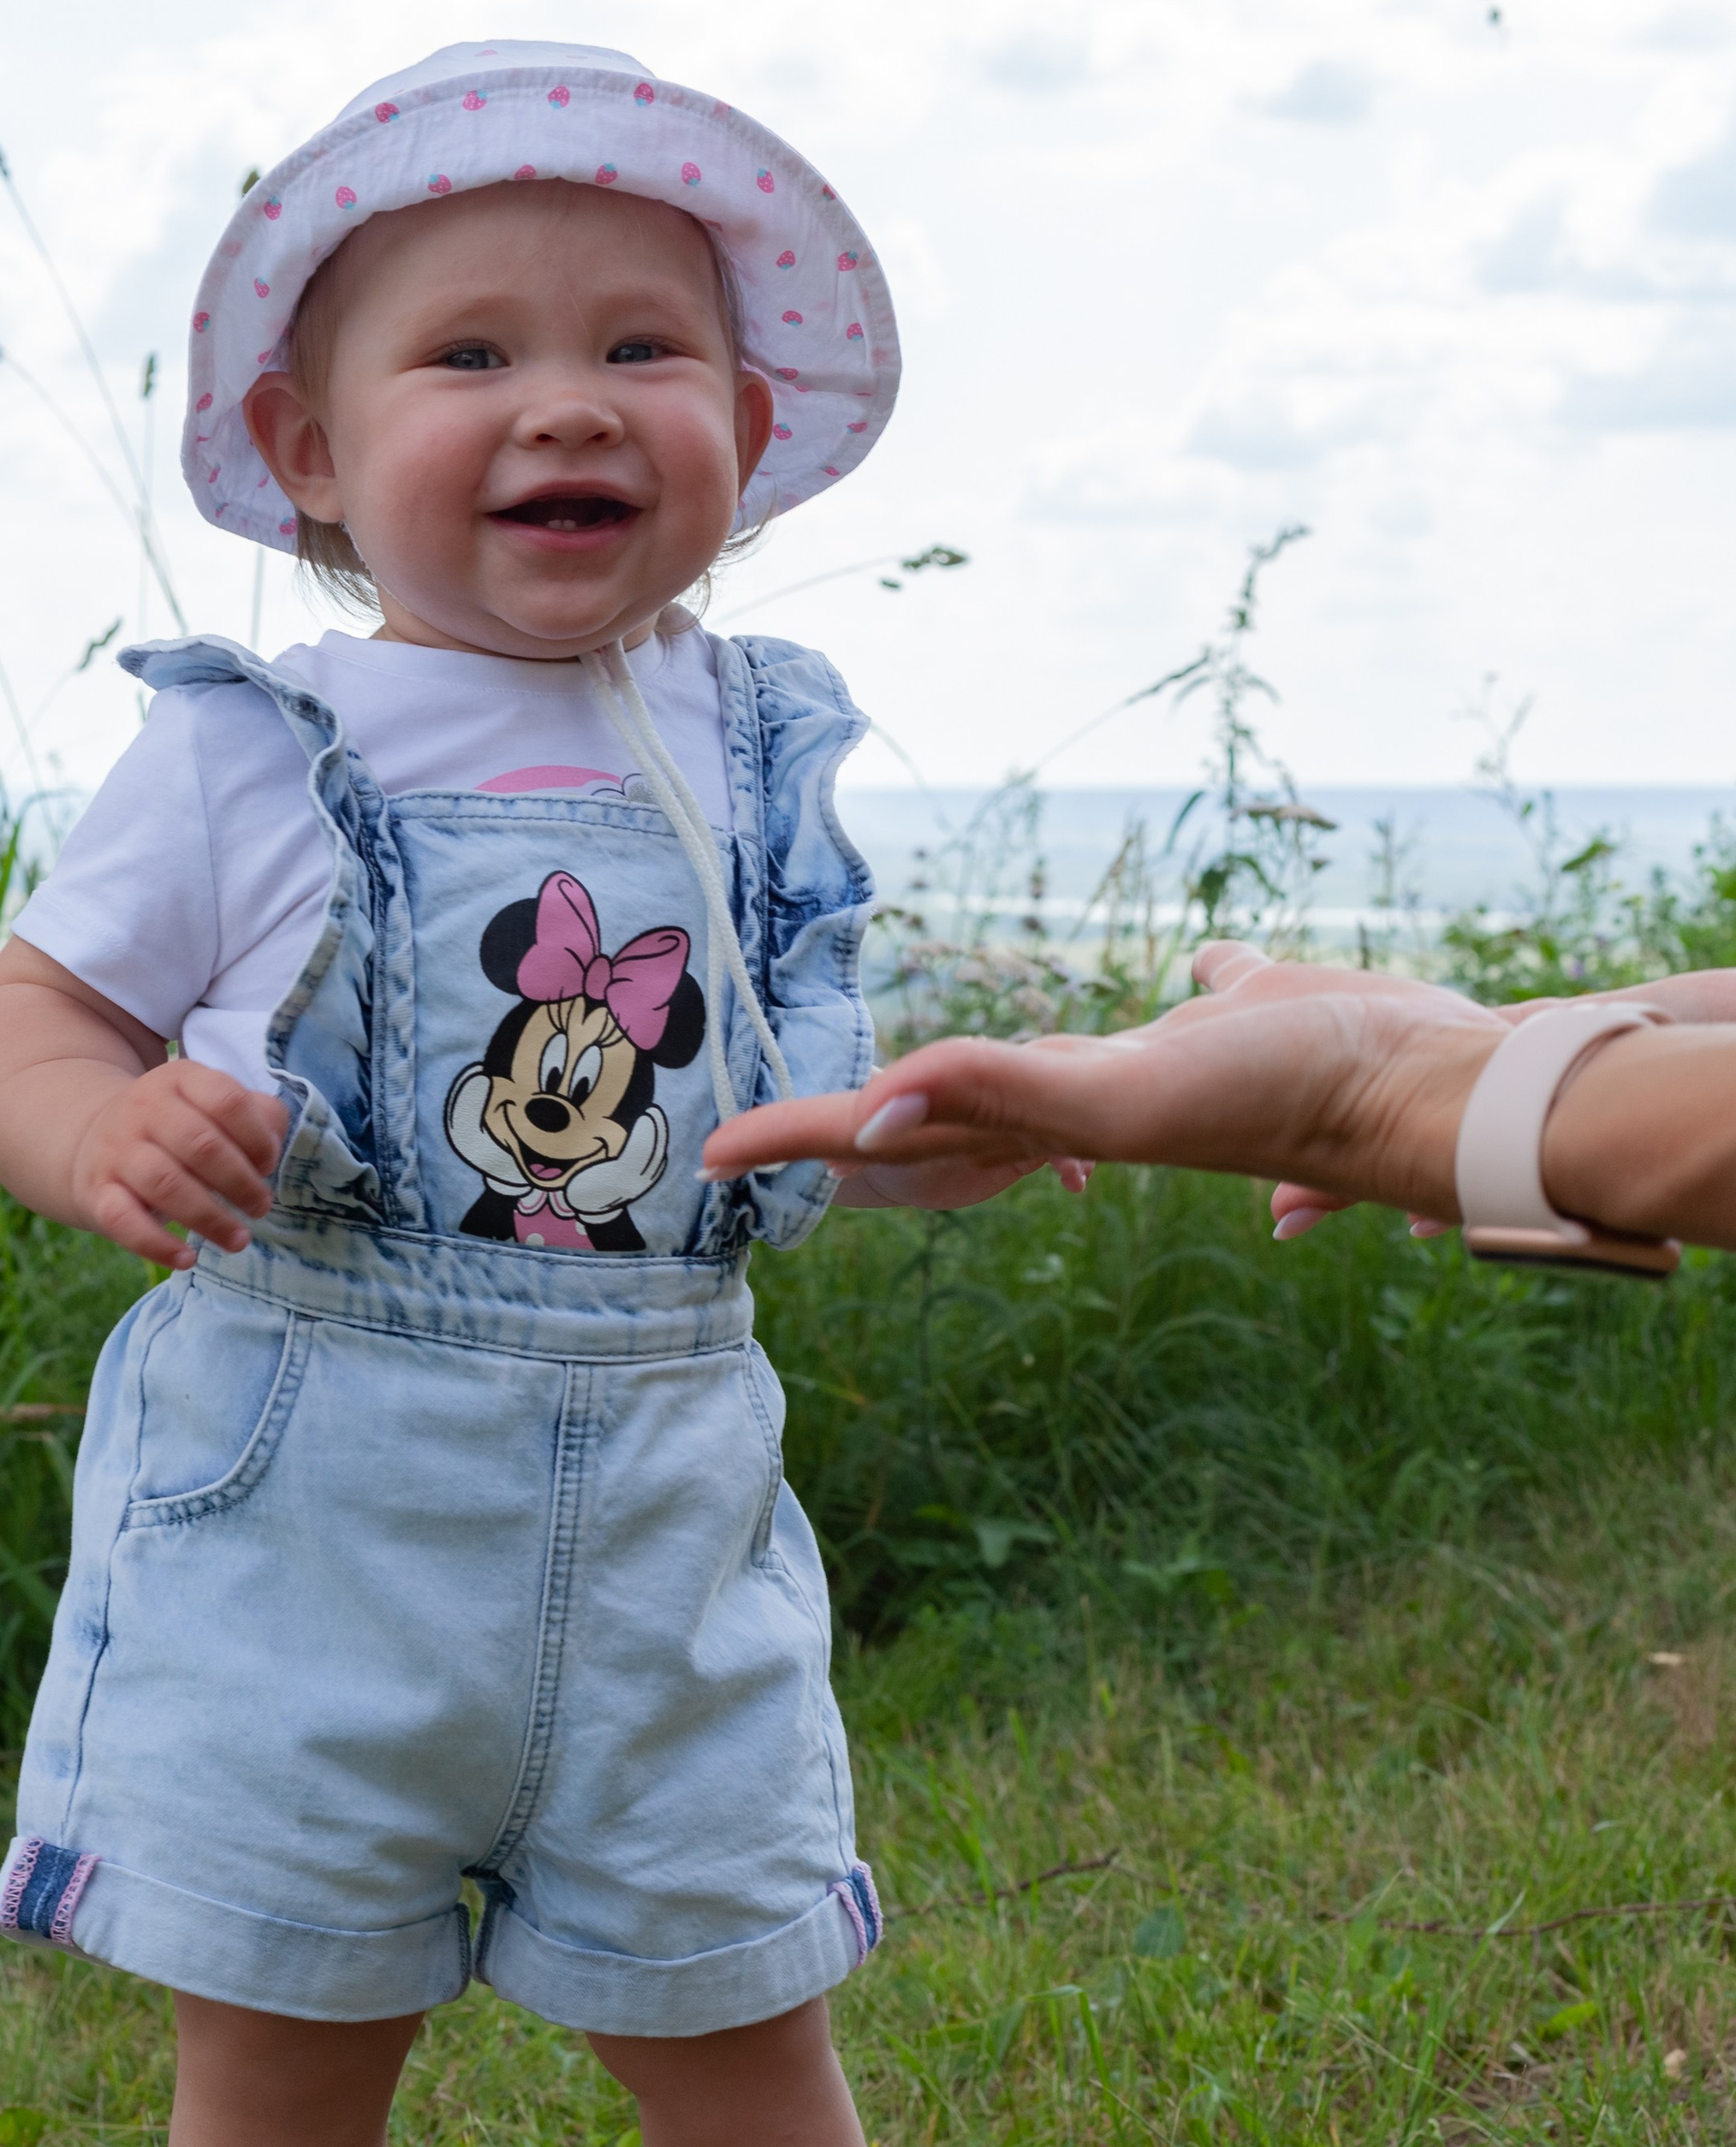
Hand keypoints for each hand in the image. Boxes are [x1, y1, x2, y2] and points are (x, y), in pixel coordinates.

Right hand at [67, 1061, 287, 1268]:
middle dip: (241, 1183)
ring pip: (166, 1184)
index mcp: (181, 1079)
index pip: (227, 1100)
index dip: (258, 1137)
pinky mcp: (98, 1191)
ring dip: (210, 1218)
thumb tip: (274, 1141)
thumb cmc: (175, 1128)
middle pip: (201, 1145)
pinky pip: (124, 1220)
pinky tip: (187, 1259)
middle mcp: (145, 1109)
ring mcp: (117, 1150)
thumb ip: (255, 1114)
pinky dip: (157, 1245)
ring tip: (238, 1239)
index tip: (268, 1166)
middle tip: (260, 1207)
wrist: (90, 1137)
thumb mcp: (211, 1106)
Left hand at [702, 990, 1501, 1230]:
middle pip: (940, 1118)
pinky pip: (1173, 1016)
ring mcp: (1154, 1071)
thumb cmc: (1285, 1095)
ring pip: (1030, 1084)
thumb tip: (890, 1101)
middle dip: (852, 1131)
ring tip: (897, 1104)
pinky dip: (1146, 1023)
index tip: (719, 1151)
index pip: (897, 1128)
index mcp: (1051, 1117)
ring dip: (960, 1094)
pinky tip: (1172, 994)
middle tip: (763, 1142)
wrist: (1427, 1085)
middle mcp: (1088, 1101)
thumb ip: (1013, 1092)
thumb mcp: (1133, 1092)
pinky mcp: (1226, 1023)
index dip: (807, 1136)